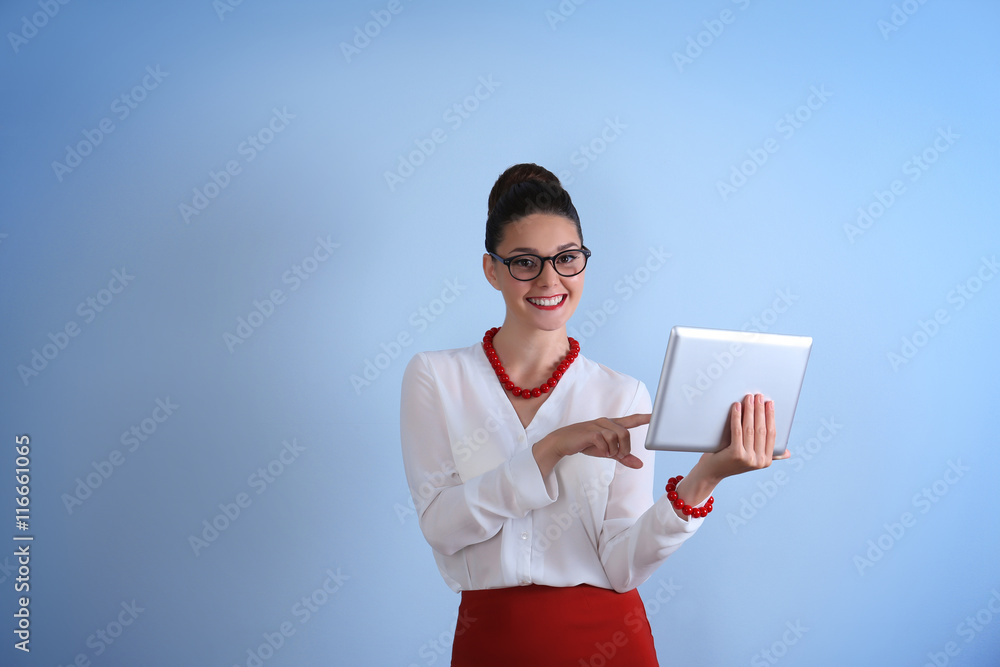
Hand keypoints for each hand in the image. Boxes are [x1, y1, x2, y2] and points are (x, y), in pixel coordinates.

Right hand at [533, 413, 649, 476]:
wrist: (563, 442)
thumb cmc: (586, 444)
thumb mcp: (607, 452)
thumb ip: (623, 457)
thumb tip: (639, 465)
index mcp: (612, 425)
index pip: (632, 420)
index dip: (644, 418)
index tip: (655, 416)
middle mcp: (607, 422)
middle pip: (626, 434)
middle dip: (625, 448)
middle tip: (617, 455)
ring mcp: (598, 425)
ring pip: (616, 437)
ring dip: (614, 450)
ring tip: (606, 453)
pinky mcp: (590, 431)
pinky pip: (604, 441)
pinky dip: (604, 450)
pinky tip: (600, 452)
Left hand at [696, 393, 789, 481]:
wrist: (712, 471)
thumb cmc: (730, 459)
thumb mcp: (751, 458)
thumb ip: (767, 453)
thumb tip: (788, 453)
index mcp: (767, 461)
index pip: (772, 434)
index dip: (771, 417)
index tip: (770, 403)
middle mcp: (760, 461)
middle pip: (762, 429)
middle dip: (761, 410)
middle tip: (759, 396)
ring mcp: (748, 458)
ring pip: (750, 429)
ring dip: (750, 411)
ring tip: (748, 398)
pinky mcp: (736, 454)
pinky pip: (738, 431)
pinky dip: (737, 417)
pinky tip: (737, 406)